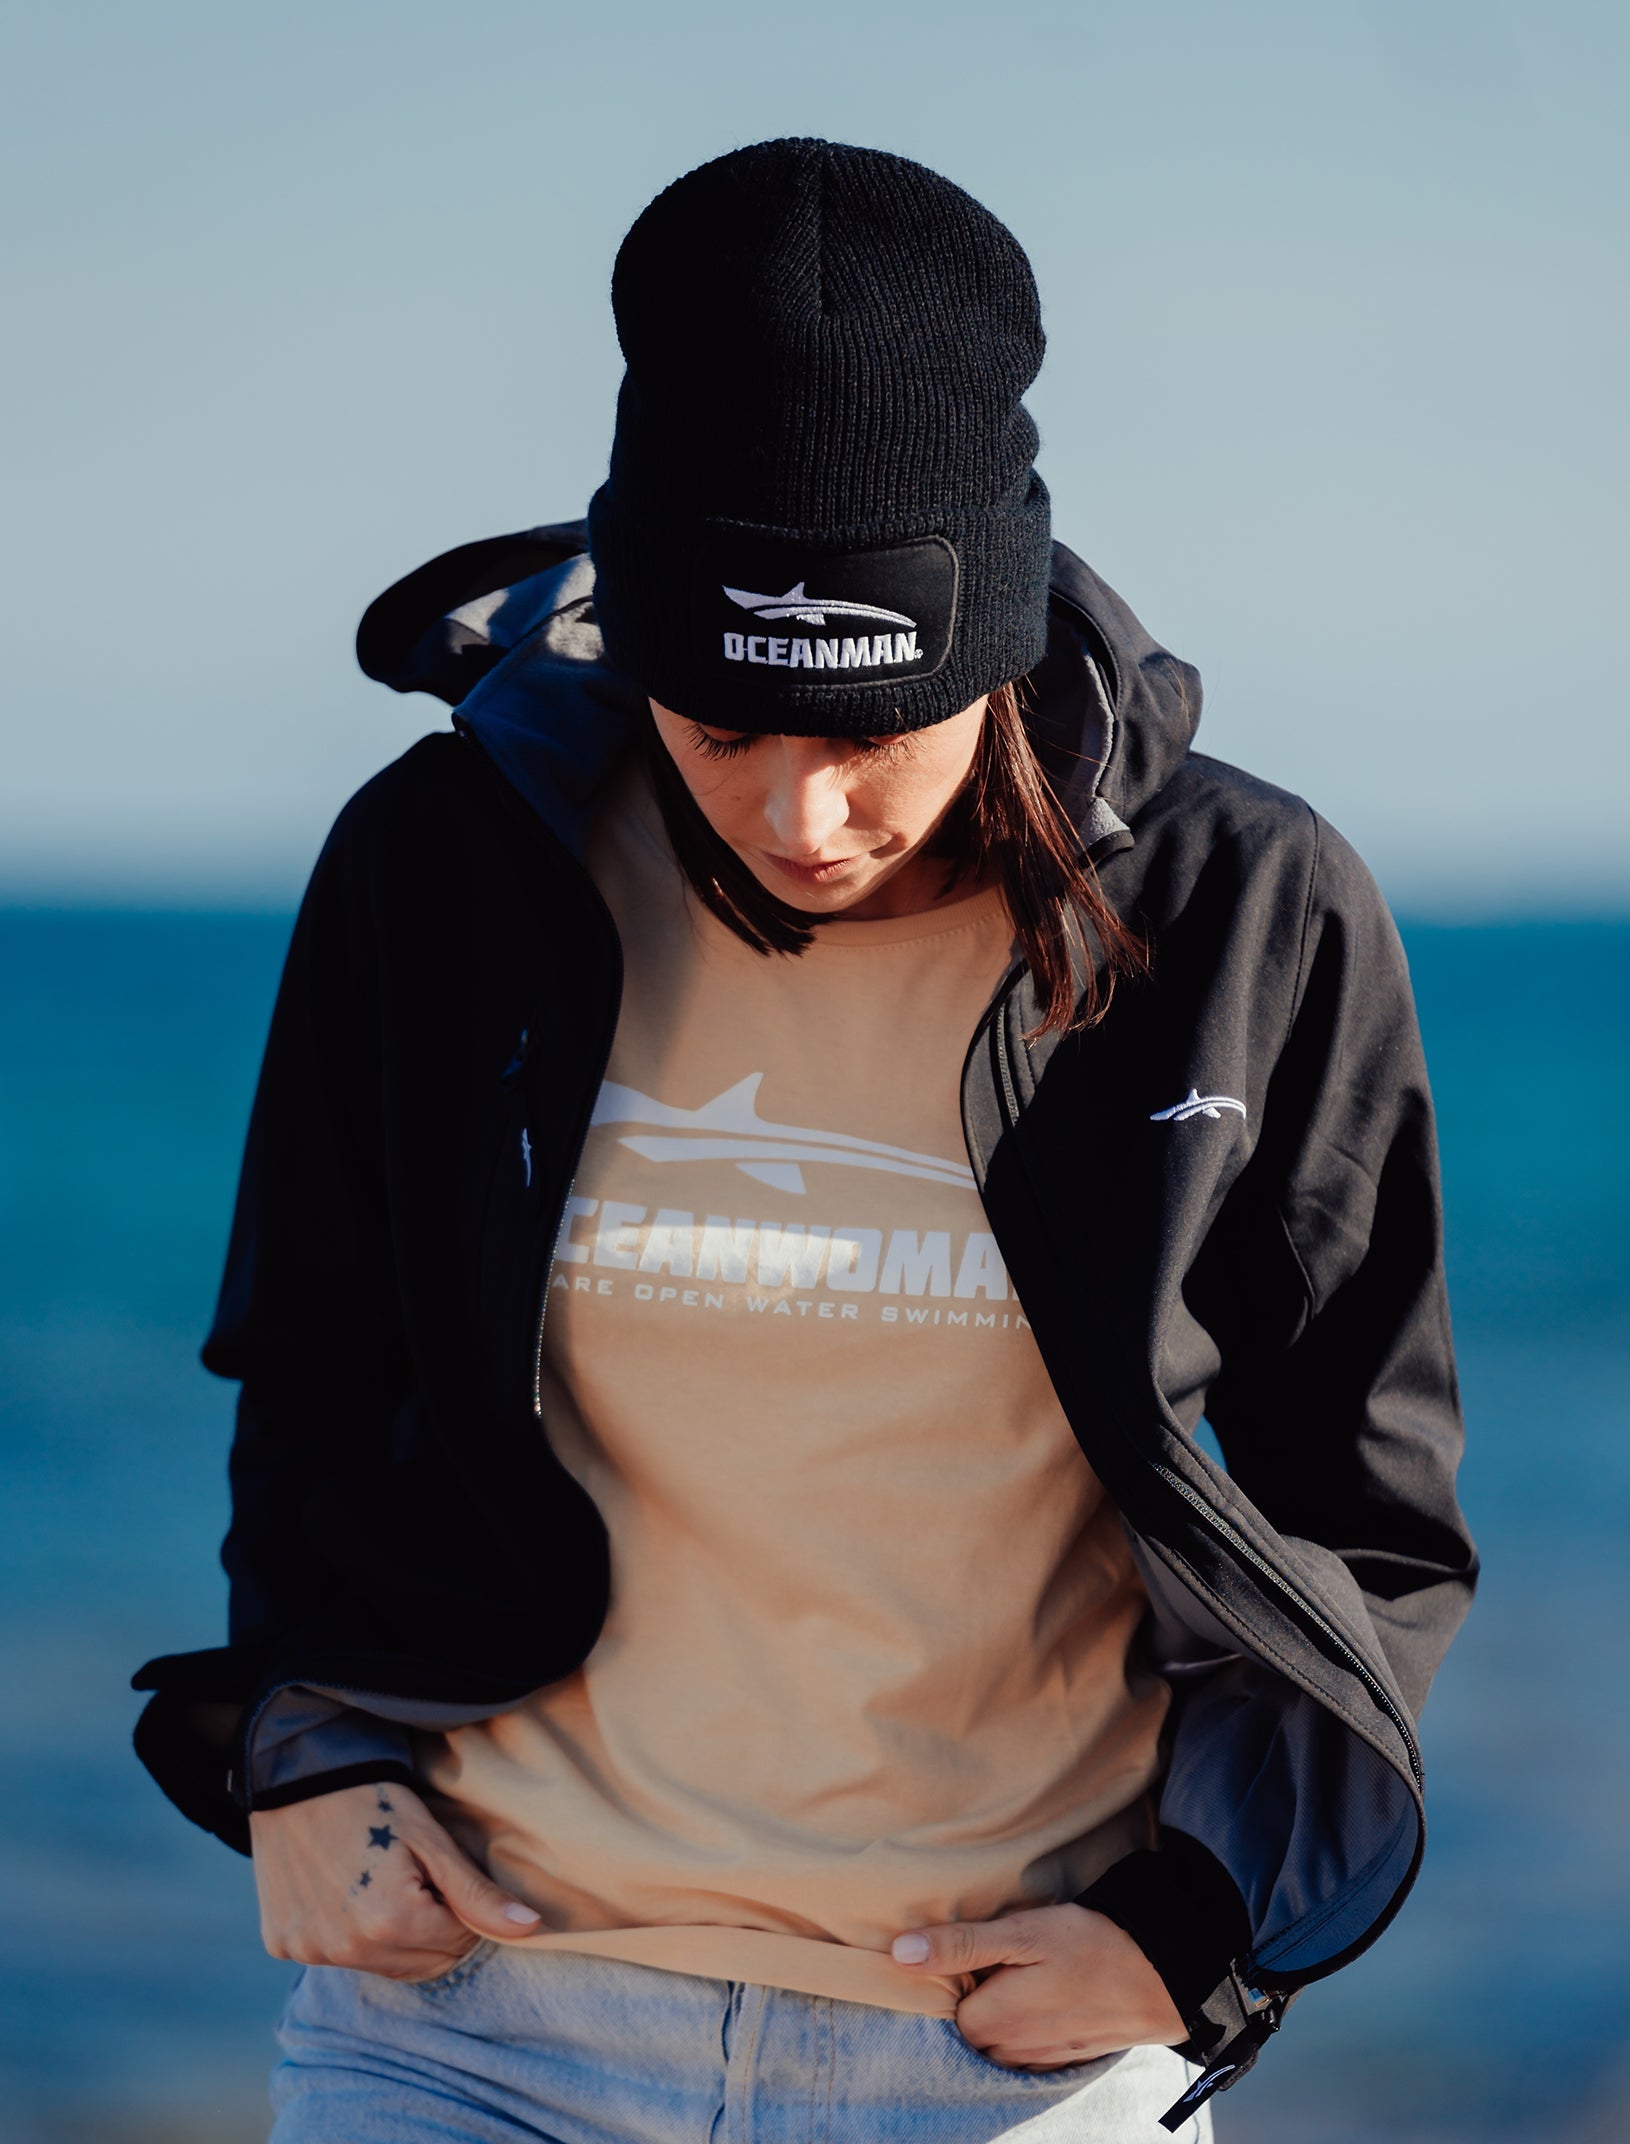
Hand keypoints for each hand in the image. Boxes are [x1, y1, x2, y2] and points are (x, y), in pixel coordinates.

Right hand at [250, 1780, 540, 1980]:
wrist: (298, 1778)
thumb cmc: (375, 1801)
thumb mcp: (432, 1841)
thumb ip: (478, 1894)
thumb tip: (531, 1929)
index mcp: (390, 1923)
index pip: (458, 1943)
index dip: (462, 1908)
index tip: (443, 1873)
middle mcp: (347, 1949)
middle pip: (423, 1963)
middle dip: (435, 1929)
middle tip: (419, 1880)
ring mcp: (310, 1952)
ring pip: (384, 1966)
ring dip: (396, 1938)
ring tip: (385, 1885)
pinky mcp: (284, 1946)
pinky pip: (339, 1958)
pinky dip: (352, 1936)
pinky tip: (348, 1894)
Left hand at [891, 1903, 1185, 2069]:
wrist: (1163, 1977)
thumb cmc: (1091, 1947)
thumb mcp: (1022, 1933)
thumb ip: (960, 1946)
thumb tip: (900, 1953)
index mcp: (992, 2021)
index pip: (942, 2007)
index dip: (953, 1973)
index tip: (977, 1949)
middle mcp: (1011, 2051)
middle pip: (969, 2026)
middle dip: (976, 1995)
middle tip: (1005, 1956)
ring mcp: (1040, 2059)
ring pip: (998, 2039)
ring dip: (1003, 2010)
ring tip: (1028, 1972)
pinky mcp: (1064, 2057)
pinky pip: (1027, 2048)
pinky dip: (1028, 2025)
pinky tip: (1049, 1994)